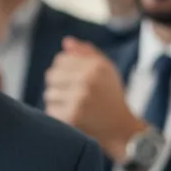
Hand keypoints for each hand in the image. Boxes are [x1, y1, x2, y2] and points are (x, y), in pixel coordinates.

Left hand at [44, 37, 144, 161]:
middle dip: (58, 85)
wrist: (121, 128)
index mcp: (95, 66)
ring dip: (57, 101)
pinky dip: (58, 114)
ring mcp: (78, 98)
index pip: (60, 60)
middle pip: (51, 75)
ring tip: (74, 105)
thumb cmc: (111, 96)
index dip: (64, 70)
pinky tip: (73, 116)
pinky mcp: (71, 116)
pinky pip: (50, 110)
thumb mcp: (106, 70)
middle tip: (72, 94)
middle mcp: (87, 80)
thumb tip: (66, 42)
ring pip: (49, 94)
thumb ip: (87, 53)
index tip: (74, 80)